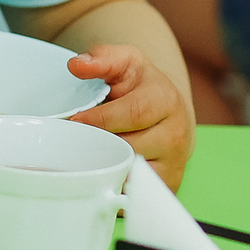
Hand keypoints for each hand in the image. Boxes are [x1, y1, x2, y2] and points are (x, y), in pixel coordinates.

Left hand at [64, 45, 195, 188]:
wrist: (166, 111)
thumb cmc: (140, 86)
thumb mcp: (124, 62)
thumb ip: (101, 58)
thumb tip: (77, 65)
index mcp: (165, 100)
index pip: (134, 113)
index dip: (101, 118)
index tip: (75, 120)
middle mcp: (176, 133)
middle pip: (130, 146)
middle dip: (98, 143)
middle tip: (73, 141)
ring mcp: (174, 162)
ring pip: (132, 172)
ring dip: (105, 166)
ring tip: (85, 156)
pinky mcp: (169, 184)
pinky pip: (137, 191)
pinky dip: (116, 185)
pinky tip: (100, 174)